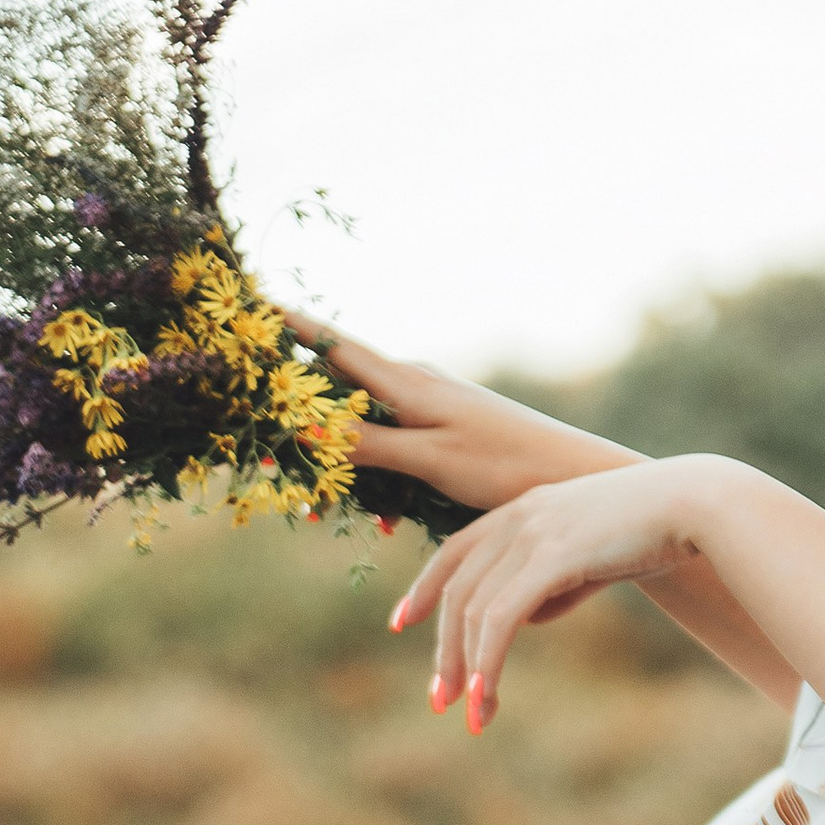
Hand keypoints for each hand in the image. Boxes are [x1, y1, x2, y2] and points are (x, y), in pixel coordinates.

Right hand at [277, 315, 604, 513]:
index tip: (249, 303)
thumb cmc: (507, 465)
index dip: (289, 325)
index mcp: (407, 381)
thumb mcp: (430, 459)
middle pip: (339, 389)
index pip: (333, 344)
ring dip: (341, 464)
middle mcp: (414, 383)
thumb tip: (305, 424)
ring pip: (364, 425)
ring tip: (316, 509)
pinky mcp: (445, 432)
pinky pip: (394, 447)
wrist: (575, 477)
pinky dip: (380, 479)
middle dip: (302, 420)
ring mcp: (430, 407)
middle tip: (270, 455)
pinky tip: (386, 521)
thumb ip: (368, 442)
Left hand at [392, 461, 713, 727]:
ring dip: (467, 667)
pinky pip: (503, 617)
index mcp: (520, 510)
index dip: (424, 589)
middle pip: (457, 590)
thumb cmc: (653, 529)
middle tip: (440, 698)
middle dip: (444, 648)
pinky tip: (485, 693)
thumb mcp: (592, 555)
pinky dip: (488, 659)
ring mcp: (532, 534)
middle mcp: (516, 518)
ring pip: (475, 610)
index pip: (454, 552)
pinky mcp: (553, 557)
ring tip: (470, 713)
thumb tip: (529, 618)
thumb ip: (557, 582)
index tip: (402, 623)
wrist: (695, 503)